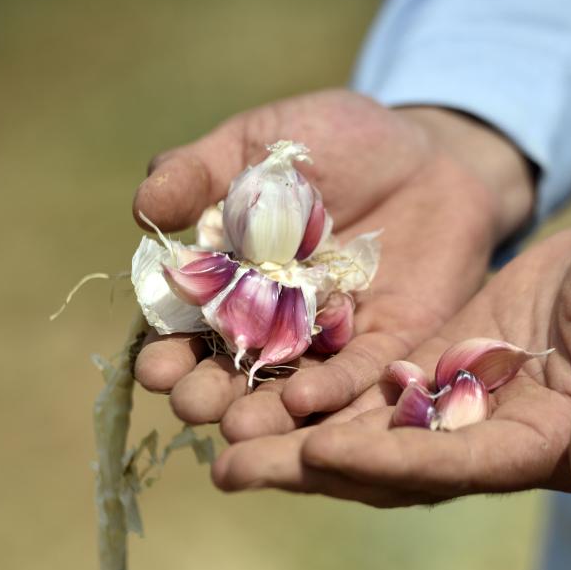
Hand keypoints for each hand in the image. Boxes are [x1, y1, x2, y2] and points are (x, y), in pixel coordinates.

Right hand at [132, 89, 533, 434]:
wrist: (426, 147)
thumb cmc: (331, 140)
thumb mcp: (257, 143)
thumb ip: (199, 172)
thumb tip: (143, 206)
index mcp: (226, 281)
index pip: (186, 326)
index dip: (167, 349)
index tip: (153, 369)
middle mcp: (270, 323)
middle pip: (232, 369)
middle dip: (209, 392)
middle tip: (192, 406)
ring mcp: (329, 338)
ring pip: (289, 385)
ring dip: (264, 411)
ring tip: (240, 429)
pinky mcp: (386, 341)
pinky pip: (358, 371)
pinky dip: (332, 387)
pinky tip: (305, 401)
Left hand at [210, 217, 570, 505]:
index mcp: (539, 443)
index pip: (454, 465)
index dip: (390, 462)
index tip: (323, 452)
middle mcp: (483, 435)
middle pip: (385, 463)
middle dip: (307, 467)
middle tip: (227, 467)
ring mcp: (452, 401)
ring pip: (359, 428)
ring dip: (289, 436)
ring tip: (215, 433)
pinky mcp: (431, 359)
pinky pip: (363, 382)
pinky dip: (311, 389)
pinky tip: (251, 382)